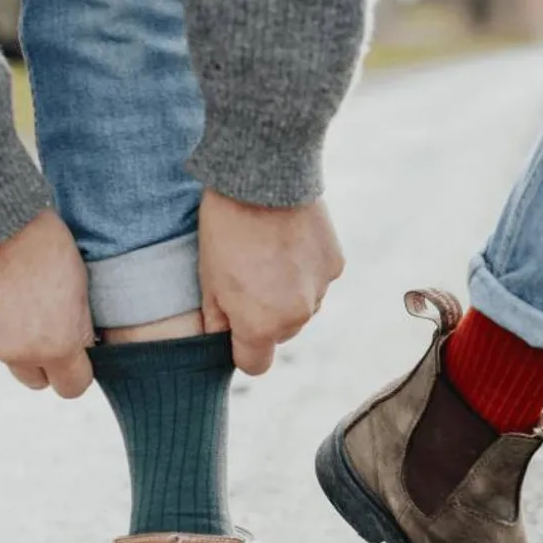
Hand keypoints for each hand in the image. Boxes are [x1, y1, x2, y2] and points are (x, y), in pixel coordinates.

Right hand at [0, 210, 93, 397]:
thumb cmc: (39, 241)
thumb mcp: (78, 284)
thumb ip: (76, 325)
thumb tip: (78, 346)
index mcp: (56, 345)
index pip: (72, 386)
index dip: (74, 370)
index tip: (71, 355)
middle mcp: (18, 355)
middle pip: (34, 378)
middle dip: (39, 358)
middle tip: (36, 320)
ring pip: (0, 354)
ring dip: (4, 334)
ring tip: (3, 289)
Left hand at [199, 190, 343, 374]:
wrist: (263, 177)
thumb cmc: (225, 228)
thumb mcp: (207, 279)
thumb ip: (217, 320)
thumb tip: (222, 338)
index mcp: (261, 326)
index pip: (255, 364)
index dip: (242, 348)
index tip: (234, 327)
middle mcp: (296, 316)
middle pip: (280, 334)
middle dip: (265, 317)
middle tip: (247, 278)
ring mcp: (320, 291)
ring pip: (301, 308)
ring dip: (288, 294)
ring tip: (268, 256)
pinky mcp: (335, 266)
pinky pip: (317, 282)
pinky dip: (305, 270)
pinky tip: (288, 242)